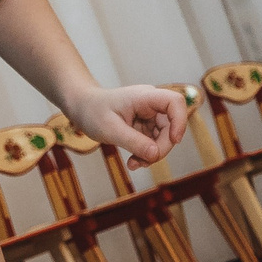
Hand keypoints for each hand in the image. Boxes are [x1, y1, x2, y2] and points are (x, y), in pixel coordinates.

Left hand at [69, 84, 187, 166]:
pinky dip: (145, 154)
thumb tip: (156, 155)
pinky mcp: (144, 126)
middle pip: (171, 126)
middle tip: (144, 162)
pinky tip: (133, 161)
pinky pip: (153, 142)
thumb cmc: (92, 111)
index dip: (180, 121)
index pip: (175, 102)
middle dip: (161, 147)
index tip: (174, 140)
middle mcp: (151, 104)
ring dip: (152, 154)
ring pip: (164, 137)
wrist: (81, 107)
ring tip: (133, 164)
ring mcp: (149, 115)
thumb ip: (134, 142)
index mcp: (145, 97)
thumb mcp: (111, 130)